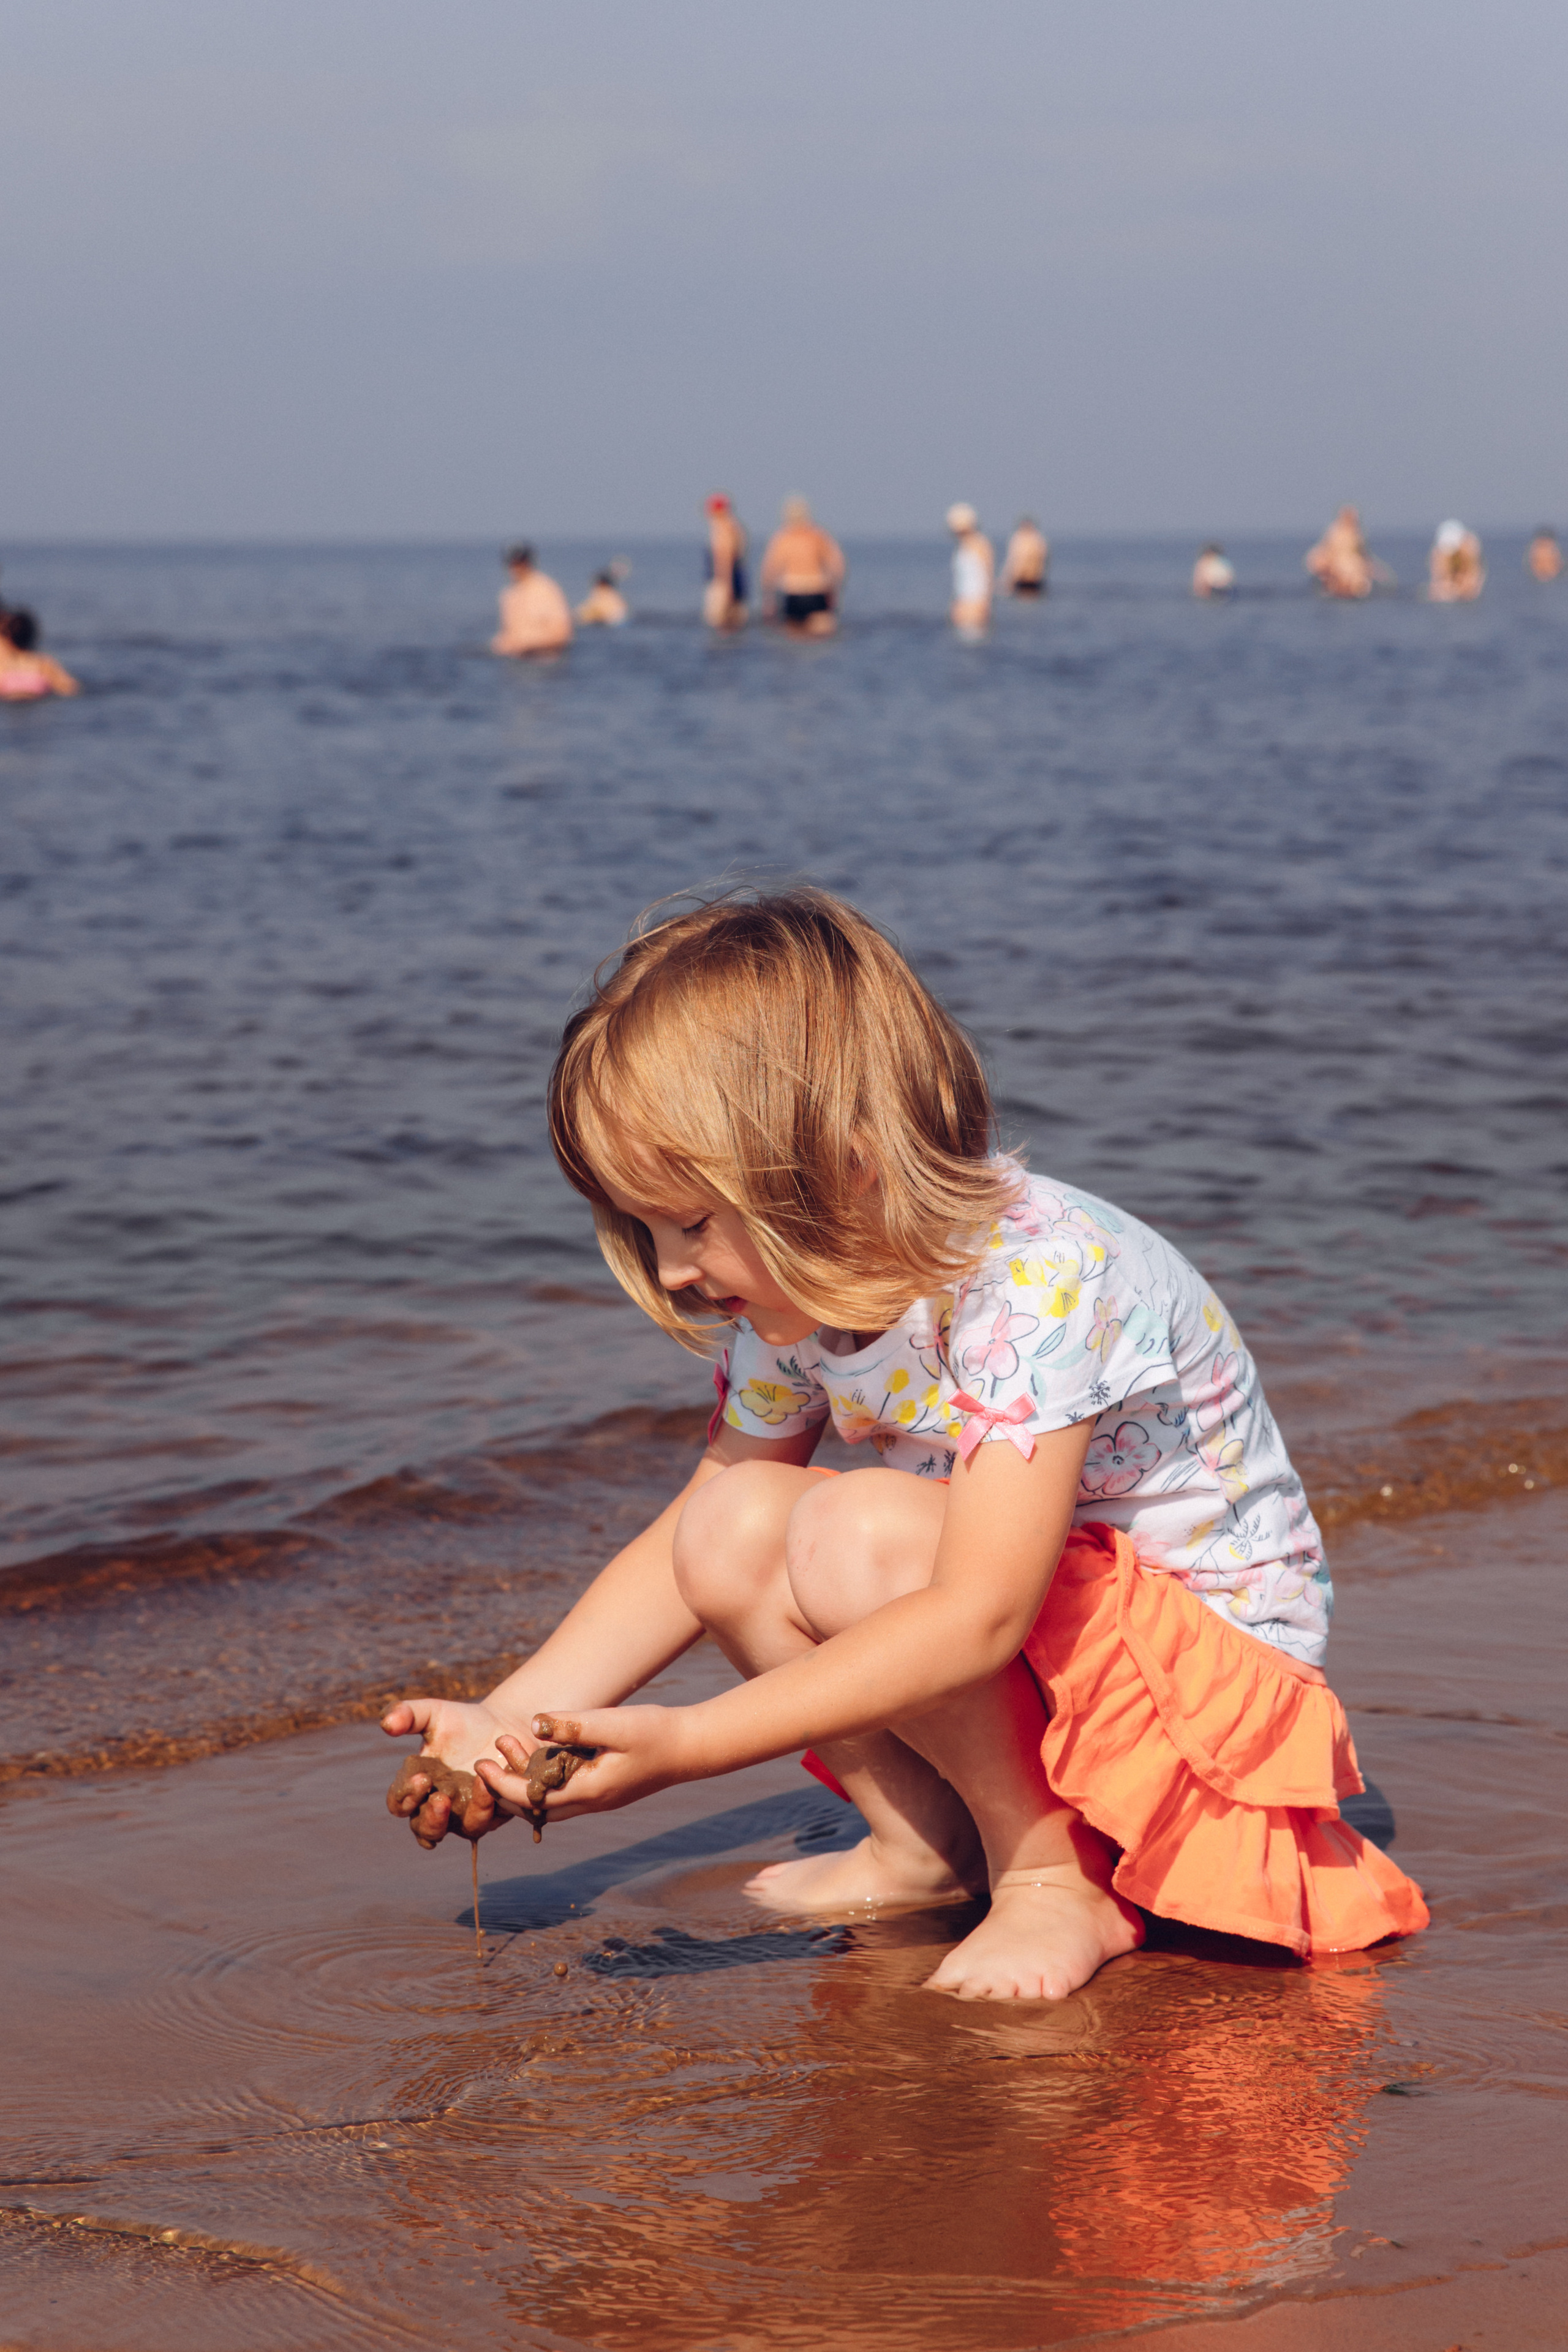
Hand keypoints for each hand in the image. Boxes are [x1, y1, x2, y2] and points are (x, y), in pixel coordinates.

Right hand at [382, 1695, 520, 1848]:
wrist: (501, 1723)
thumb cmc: (460, 1722)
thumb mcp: (433, 1713)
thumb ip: (408, 1715)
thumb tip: (386, 1723)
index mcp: (416, 1788)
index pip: (400, 1804)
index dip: (406, 1797)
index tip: (421, 1778)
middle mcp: (439, 1808)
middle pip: (426, 1830)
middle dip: (432, 1819)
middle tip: (441, 1799)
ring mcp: (468, 1814)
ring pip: (465, 1829)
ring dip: (471, 1812)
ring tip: (478, 1782)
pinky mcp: (496, 1812)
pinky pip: (493, 1817)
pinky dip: (493, 1803)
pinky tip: (493, 1781)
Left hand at [476, 1706, 695, 1829]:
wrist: (690, 1747)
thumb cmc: (654, 1732)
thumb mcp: (613, 1723)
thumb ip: (574, 1725)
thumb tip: (534, 1724)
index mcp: (589, 1791)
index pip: (532, 1797)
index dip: (502, 1783)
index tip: (479, 1765)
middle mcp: (591, 1803)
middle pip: (535, 1808)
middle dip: (506, 1788)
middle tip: (483, 1763)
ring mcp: (599, 1800)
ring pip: (549, 1805)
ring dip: (524, 1785)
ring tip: (508, 1751)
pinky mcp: (605, 1791)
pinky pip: (564, 1796)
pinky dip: (543, 1783)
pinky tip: (537, 1761)